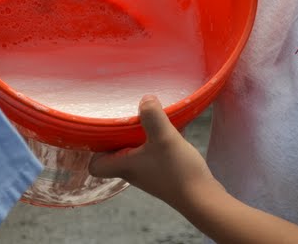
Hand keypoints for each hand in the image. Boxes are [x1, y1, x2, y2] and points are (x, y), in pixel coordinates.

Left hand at [89, 95, 215, 210]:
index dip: (94, 150)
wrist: (203, 199)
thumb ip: (152, 116)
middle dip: (117, 136)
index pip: (95, 166)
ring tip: (145, 118)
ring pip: (134, 152)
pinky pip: (151, 153)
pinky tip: (167, 128)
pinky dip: (155, 141)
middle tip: (124, 116)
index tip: (101, 130)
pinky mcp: (164, 173)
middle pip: (114, 155)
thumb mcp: (164, 138)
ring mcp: (148, 174)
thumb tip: (145, 98)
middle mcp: (132, 172)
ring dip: (138, 136)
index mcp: (123, 166)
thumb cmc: (178, 171)